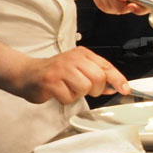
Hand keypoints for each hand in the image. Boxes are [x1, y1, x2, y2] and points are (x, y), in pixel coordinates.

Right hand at [11, 46, 129, 104]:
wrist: (27, 74)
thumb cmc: (54, 73)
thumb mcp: (78, 70)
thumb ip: (96, 77)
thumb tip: (115, 87)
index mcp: (82, 54)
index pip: (106, 66)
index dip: (118, 79)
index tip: (125, 89)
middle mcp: (73, 58)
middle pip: (98, 78)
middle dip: (95, 89)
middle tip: (83, 89)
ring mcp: (61, 68)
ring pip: (84, 87)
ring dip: (77, 94)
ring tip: (68, 88)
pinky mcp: (50, 80)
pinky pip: (68, 97)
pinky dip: (65, 99)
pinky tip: (58, 92)